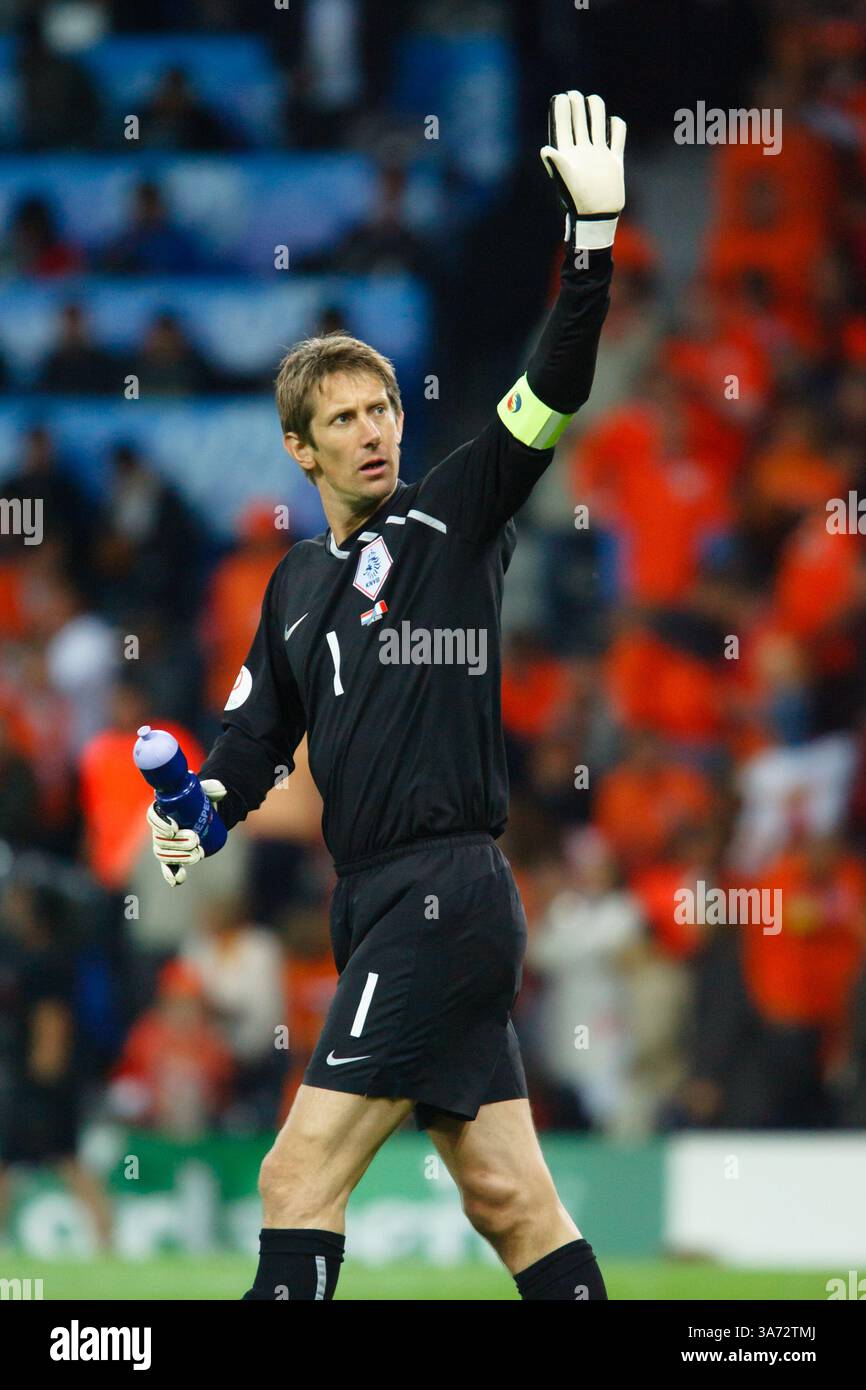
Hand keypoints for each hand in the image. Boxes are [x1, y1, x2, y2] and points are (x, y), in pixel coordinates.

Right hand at [146, 778, 226, 886]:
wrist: (208, 814)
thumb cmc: (203, 798)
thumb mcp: (208, 790)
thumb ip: (214, 787)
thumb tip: (222, 791)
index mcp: (162, 809)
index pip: (153, 815)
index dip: (159, 823)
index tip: (174, 827)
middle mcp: (160, 828)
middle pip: (159, 838)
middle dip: (176, 843)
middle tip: (194, 840)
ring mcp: (165, 843)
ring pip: (163, 853)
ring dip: (178, 856)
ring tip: (197, 853)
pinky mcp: (173, 856)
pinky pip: (168, 867)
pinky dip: (171, 874)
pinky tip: (178, 880)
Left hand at [540, 91, 625, 250]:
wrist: (598, 217)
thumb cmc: (578, 202)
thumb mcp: (565, 182)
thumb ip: (557, 164)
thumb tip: (545, 149)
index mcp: (568, 154)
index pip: (563, 127)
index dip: (561, 111)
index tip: (562, 97)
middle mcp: (582, 151)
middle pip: (579, 121)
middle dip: (577, 106)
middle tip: (575, 96)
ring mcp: (598, 154)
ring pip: (598, 124)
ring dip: (596, 110)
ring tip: (594, 101)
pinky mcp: (614, 160)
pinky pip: (618, 137)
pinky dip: (616, 127)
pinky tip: (612, 123)